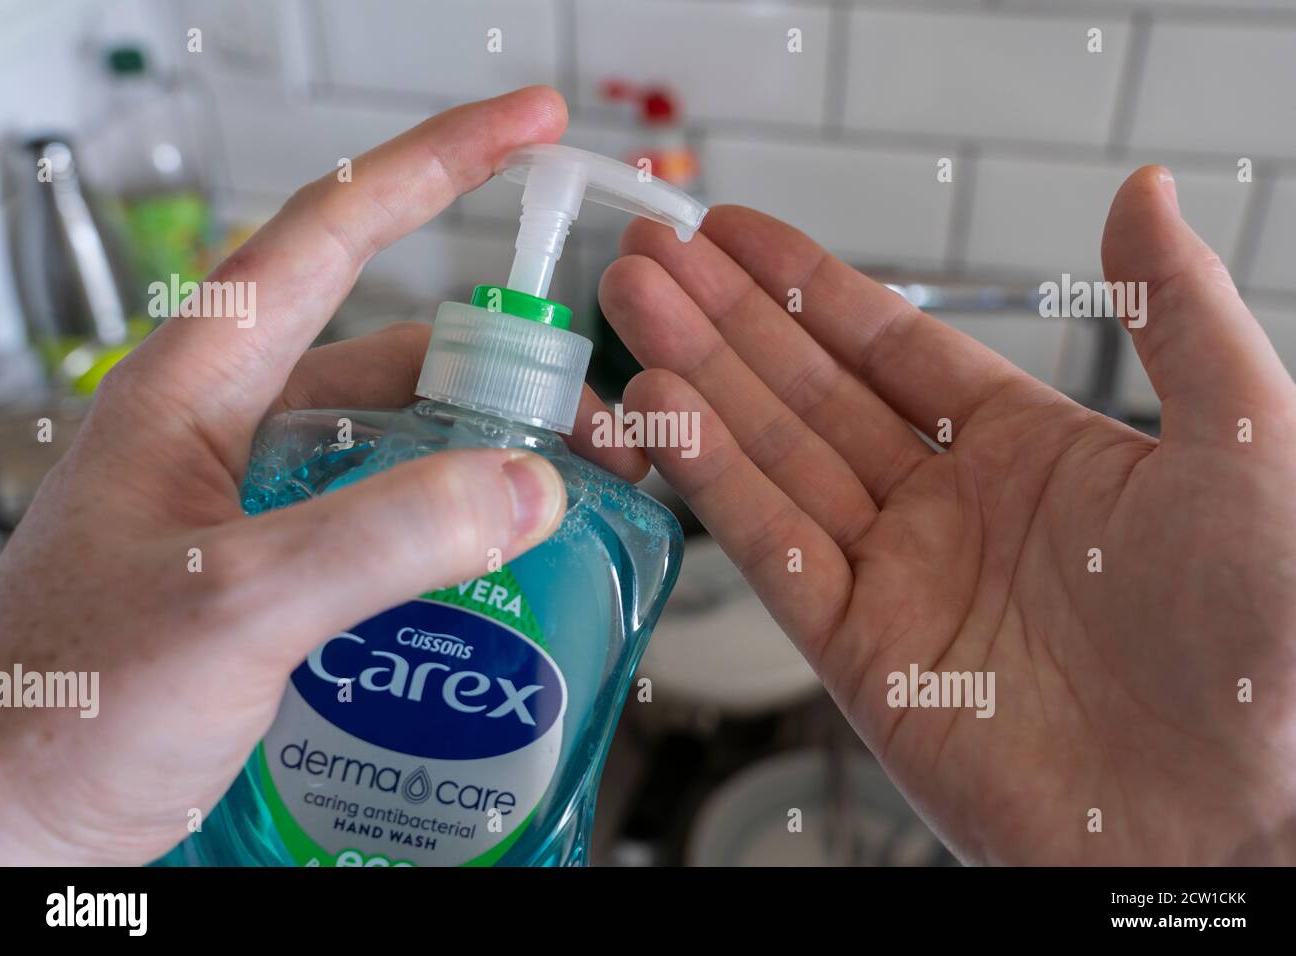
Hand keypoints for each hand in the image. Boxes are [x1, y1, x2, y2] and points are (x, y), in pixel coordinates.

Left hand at [0, 87, 645, 864]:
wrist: (8, 822)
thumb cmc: (54, 709)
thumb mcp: (229, 607)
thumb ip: (379, 539)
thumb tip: (523, 486)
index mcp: (200, 387)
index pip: (333, 231)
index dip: (441, 164)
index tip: (529, 127)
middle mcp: (237, 429)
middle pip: (403, 352)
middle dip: (513, 368)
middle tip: (599, 418)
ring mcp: (262, 502)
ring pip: (409, 442)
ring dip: (494, 460)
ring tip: (572, 505)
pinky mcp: (284, 571)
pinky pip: (395, 522)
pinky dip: (459, 532)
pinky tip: (504, 576)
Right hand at [600, 166, 1295, 863]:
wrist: (1243, 814)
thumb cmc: (1277, 636)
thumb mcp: (1247, 438)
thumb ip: (1176, 314)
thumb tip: (1144, 191)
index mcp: (1030, 453)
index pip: (889, 349)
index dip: (807, 287)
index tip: (732, 234)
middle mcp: (951, 512)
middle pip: (810, 395)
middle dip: (726, 320)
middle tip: (647, 257)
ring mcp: (901, 583)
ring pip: (773, 463)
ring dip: (697, 383)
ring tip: (631, 311)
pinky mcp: (864, 658)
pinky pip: (772, 552)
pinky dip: (712, 483)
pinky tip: (660, 414)